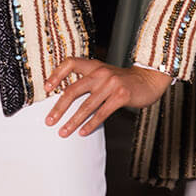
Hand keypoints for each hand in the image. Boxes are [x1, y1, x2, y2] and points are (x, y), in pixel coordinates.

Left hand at [45, 58, 171, 136]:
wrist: (149, 80)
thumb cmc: (123, 81)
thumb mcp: (105, 75)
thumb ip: (88, 82)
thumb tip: (65, 99)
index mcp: (94, 66)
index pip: (70, 63)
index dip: (56, 74)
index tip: (46, 88)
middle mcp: (101, 73)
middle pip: (73, 90)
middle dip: (59, 108)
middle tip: (49, 121)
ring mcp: (112, 84)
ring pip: (86, 105)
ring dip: (73, 121)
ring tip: (63, 132)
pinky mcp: (122, 95)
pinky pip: (102, 112)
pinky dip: (91, 124)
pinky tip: (83, 132)